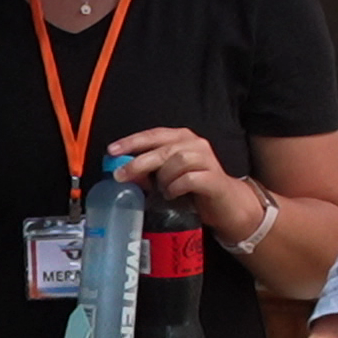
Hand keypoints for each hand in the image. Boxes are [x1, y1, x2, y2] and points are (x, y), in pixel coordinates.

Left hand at [110, 129, 264, 241]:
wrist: (225, 203)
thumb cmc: (192, 187)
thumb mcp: (164, 178)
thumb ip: (145, 173)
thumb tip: (122, 173)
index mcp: (181, 139)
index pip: (154, 134)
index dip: (132, 141)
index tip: (111, 151)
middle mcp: (196, 144)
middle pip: (163, 148)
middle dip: (138, 162)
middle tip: (120, 176)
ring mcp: (207, 160)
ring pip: (178, 161)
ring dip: (163, 178)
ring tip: (162, 191)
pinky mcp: (215, 179)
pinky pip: (190, 179)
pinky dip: (176, 187)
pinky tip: (173, 194)